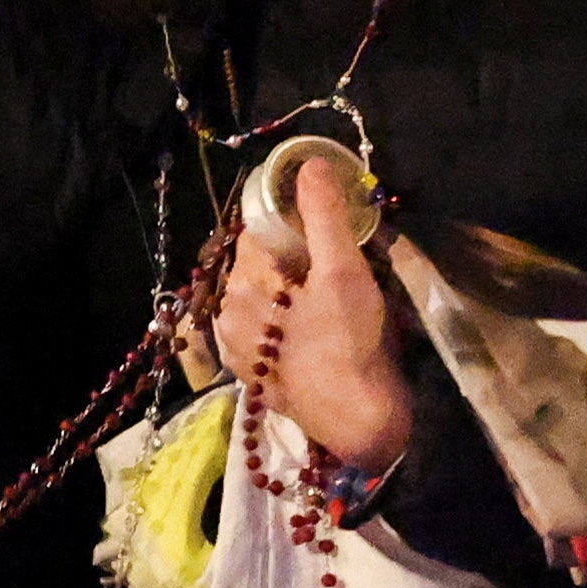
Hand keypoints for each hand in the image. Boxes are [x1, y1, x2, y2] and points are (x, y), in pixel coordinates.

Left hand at [205, 155, 409, 471]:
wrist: (358, 422)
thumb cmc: (350, 342)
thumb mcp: (343, 270)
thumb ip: (323, 214)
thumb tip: (310, 164)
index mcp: (244, 282)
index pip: (259, 229)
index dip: (292, 220)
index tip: (324, 223)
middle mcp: (228, 314)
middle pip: (259, 264)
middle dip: (292, 255)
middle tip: (332, 262)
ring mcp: (237, 349)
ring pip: (261, 298)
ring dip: (287, 290)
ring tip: (326, 297)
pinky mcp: (252, 376)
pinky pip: (264, 331)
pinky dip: (283, 321)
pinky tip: (312, 328)